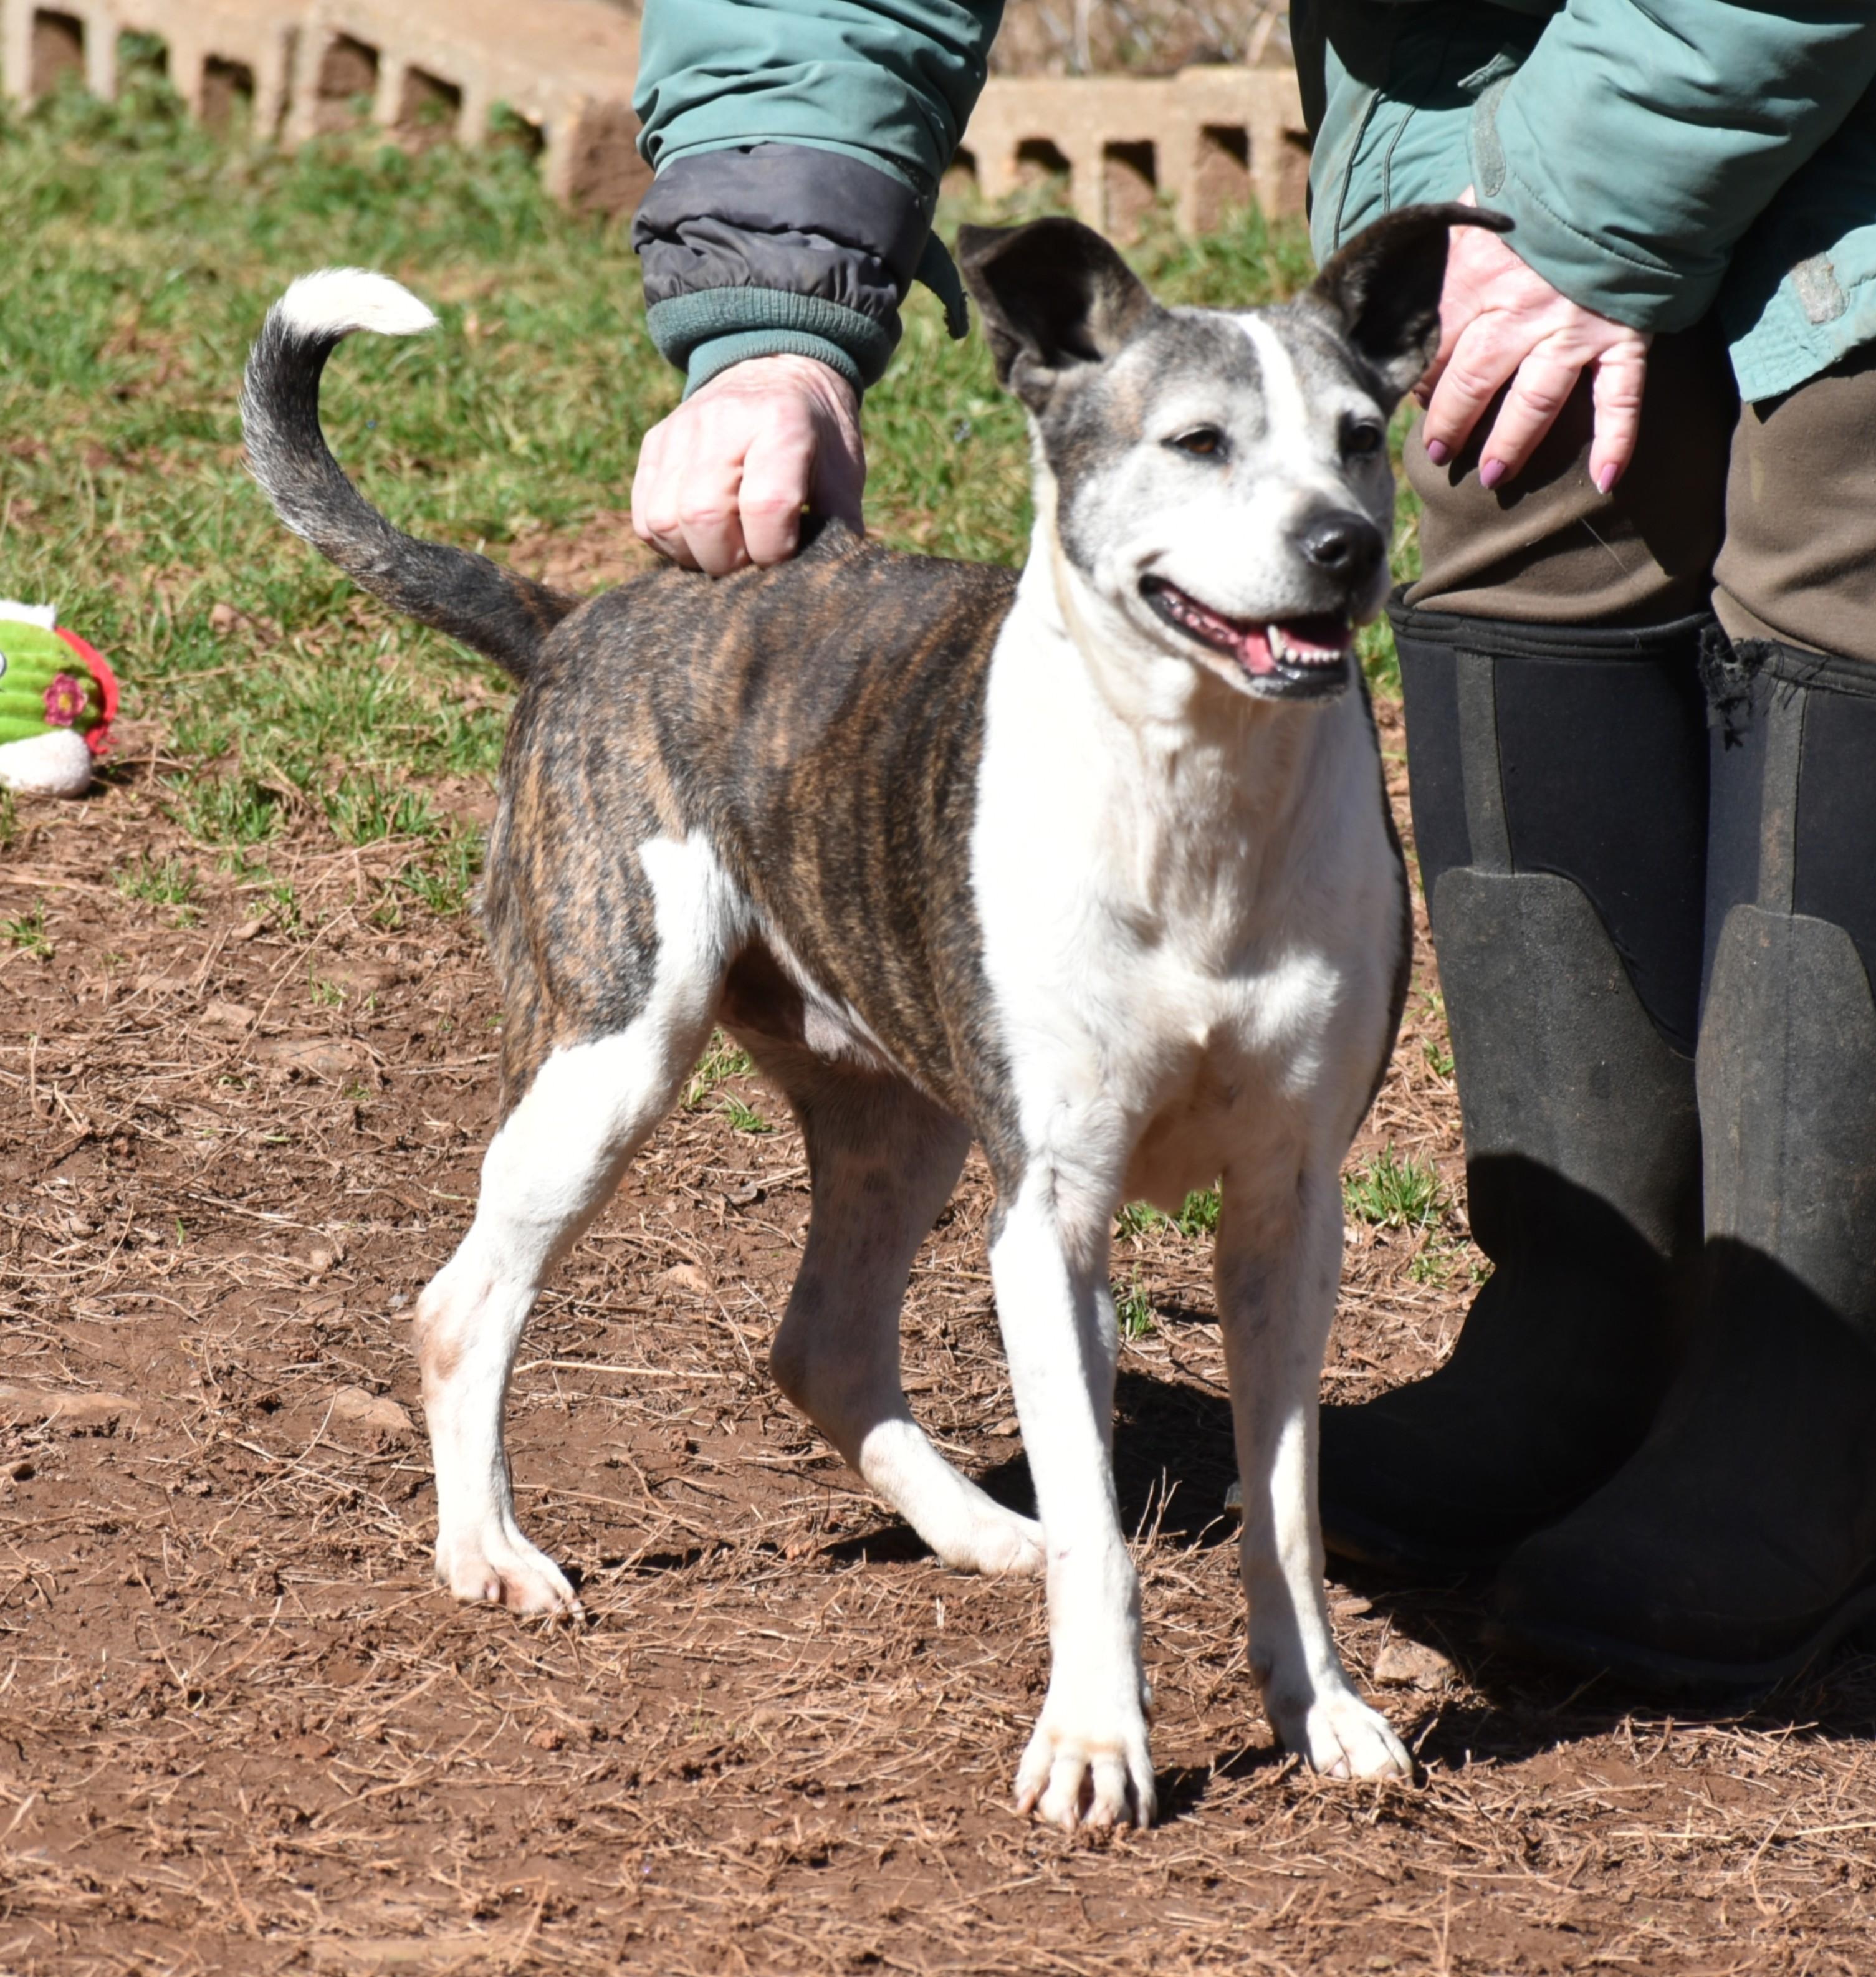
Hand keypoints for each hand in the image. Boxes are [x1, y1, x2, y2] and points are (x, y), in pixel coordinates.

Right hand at [631, 354, 865, 573]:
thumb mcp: (843, 473)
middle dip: (728, 560)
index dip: (773, 550)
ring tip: (725, 550)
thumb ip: (838, 528)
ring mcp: (680, 430)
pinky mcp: (654, 444)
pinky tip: (699, 538)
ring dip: (694, 554)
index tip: (785, 558)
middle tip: (751, 561)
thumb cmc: (817, 438)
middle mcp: (723, 421)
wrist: (775, 373)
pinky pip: (644, 515)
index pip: (766, 505)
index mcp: (782, 424)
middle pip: (704, 515)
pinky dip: (669, 542)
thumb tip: (830, 587)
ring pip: (664, 520)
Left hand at [1417, 192, 1651, 493]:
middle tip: (1438, 454)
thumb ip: (1449, 248)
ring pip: (1534, 403)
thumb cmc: (1543, 185)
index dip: (1422, 381)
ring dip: (1512, 444)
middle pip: (1474, 385)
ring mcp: (1574, 329)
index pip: (1435, 348)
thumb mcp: (1479, 209)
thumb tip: (1412, 281)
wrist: (1622, 162)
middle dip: (1451, 425)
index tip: (1415, 401)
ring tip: (1492, 476)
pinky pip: (1620, 399)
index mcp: (1478, 279)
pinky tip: (1605, 480)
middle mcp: (1520, 312)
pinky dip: (1616, 441)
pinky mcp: (1623, 336)